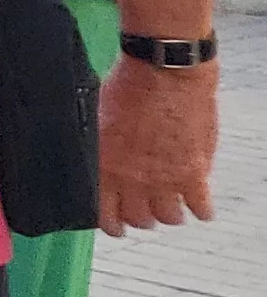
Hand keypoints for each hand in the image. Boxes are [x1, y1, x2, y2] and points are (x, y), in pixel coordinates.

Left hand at [97, 57, 218, 232]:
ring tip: (170, 207)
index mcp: (103, 166)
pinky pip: (201, 208)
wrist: (164, 71)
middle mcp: (132, 179)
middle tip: (144, 213)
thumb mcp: (96, 120)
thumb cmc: (127, 86)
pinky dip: (202, 210)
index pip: (102, 214)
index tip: (114, 225)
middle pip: (138, 219)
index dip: (110, 224)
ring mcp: (164, 179)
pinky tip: (199, 206)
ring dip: (169, 215)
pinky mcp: (194, 172)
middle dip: (140, 218)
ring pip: (168, 218)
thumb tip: (93, 164)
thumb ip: (99, 149)